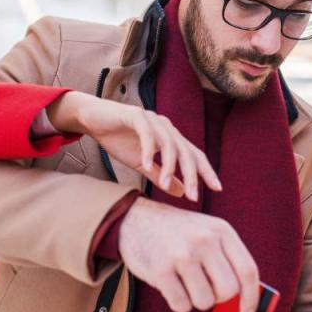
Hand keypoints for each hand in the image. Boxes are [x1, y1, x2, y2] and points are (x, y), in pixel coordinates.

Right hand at [47, 92, 220, 200]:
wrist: (94, 120)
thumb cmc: (119, 139)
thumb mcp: (143, 163)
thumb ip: (162, 176)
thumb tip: (181, 193)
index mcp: (171, 138)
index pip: (194, 155)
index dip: (206, 171)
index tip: (217, 189)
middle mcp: (166, 127)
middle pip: (186, 151)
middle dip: (192, 174)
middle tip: (193, 196)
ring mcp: (152, 120)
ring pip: (169, 143)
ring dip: (168, 166)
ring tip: (164, 185)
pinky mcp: (135, 115)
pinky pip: (147, 134)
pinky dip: (148, 150)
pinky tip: (146, 165)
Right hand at [118, 197, 259, 311]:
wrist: (137, 218)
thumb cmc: (177, 232)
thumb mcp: (207, 233)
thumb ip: (227, 260)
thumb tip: (242, 300)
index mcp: (221, 230)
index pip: (247, 271)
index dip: (251, 297)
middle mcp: (204, 240)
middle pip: (228, 290)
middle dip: (218, 297)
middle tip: (205, 288)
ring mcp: (182, 254)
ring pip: (205, 301)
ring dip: (196, 300)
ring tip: (185, 282)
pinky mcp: (161, 269)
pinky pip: (182, 305)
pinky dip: (178, 302)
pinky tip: (171, 284)